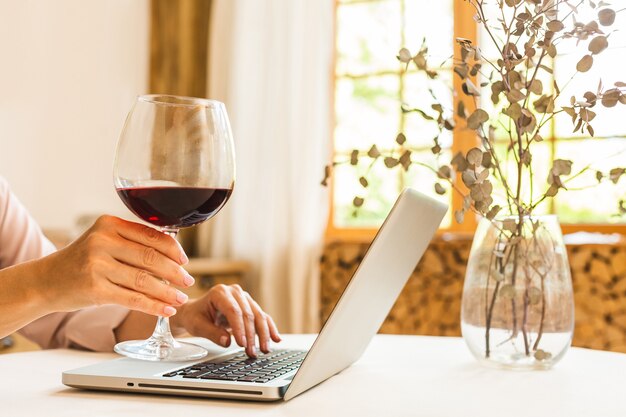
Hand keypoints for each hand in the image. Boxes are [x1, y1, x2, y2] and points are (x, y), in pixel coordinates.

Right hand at [38, 215, 194, 316]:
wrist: (45, 281)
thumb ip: (131, 242)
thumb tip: (172, 253)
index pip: (151, 235)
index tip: (185, 260)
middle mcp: (102, 241)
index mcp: (109, 224)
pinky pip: (132, 299)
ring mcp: (97, 266)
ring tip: (180, 297)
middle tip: (188, 280)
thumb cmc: (81, 261)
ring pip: (144, 280)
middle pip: (150, 257)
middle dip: (175, 271)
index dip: (173, 249)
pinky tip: (166, 309)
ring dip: (167, 291)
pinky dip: (153, 306)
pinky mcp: (94, 289)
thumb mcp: (102, 241)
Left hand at [171, 284, 280, 356]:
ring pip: (258, 315)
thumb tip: (227, 341)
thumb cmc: (195, 316)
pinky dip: (269, 328)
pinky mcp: (250, 306)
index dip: (240, 328)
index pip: (234, 311)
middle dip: (252, 335)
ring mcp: (244, 298)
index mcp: (220, 292)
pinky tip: (276, 338)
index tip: (242, 343)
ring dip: (263, 334)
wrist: (195, 311)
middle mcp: (234, 292)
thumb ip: (212, 333)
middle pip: (249, 314)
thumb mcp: (197, 325)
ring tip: (264, 349)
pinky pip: (262, 317)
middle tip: (252, 352)